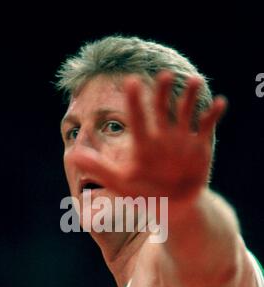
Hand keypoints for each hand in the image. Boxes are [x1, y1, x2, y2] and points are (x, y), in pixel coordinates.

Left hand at [73, 71, 226, 218]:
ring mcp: (182, 139)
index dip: (135, 102)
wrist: (173, 206)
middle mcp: (162, 136)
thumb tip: (71, 154)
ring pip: (185, 112)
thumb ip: (98, 168)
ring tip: (193, 81)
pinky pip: (206, 126)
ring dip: (189, 97)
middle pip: (162, 109)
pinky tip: (218, 102)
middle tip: (163, 76)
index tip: (131, 82)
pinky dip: (212, 115)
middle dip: (162, 93)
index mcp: (144, 142)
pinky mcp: (200, 146)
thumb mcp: (121, 182)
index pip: (138, 118)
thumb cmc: (145, 194)